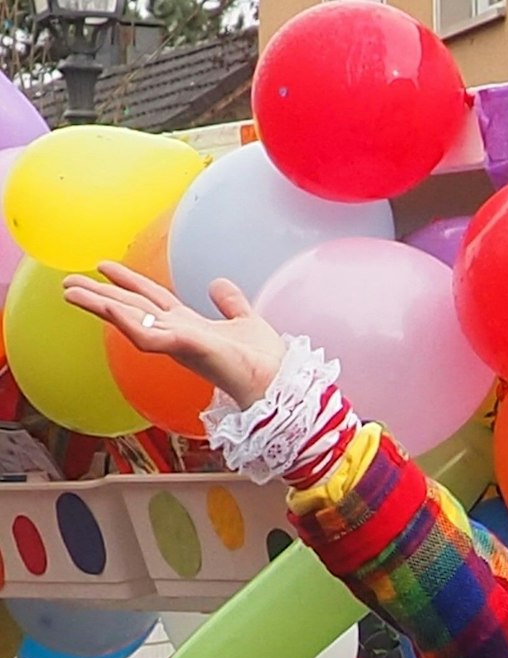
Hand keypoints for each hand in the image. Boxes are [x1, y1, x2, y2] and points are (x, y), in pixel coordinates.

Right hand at [61, 261, 284, 407]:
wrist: (279, 381)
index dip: (129, 282)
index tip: (104, 266)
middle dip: (101, 295)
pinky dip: (128, 322)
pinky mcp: (186, 348)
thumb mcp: (246, 321)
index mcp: (189, 325)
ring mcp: (179, 342)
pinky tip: (109, 309)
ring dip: (101, 306)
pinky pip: (149, 336)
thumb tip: (217, 283)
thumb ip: (231, 303)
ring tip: (72, 292)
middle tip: (68, 282)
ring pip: (131, 320)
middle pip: (132, 308)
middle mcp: (178, 333)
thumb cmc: (264, 360)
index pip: (152, 299)